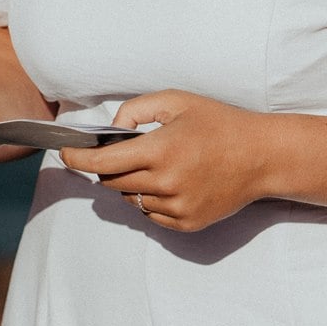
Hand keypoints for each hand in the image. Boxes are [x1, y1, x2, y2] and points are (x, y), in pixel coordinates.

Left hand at [57, 90, 273, 231]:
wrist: (262, 156)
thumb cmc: (218, 123)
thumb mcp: (175, 101)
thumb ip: (135, 110)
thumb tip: (111, 130)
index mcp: (160, 150)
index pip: (102, 162)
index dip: (77, 159)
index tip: (64, 154)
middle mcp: (166, 183)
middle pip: (112, 182)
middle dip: (108, 166)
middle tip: (122, 151)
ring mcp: (177, 207)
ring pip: (131, 199)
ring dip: (132, 183)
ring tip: (158, 165)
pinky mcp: (187, 224)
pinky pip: (151, 214)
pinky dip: (151, 199)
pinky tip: (172, 182)